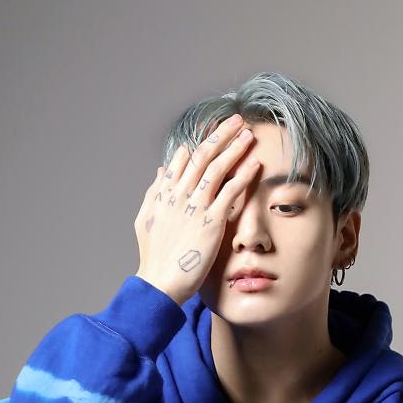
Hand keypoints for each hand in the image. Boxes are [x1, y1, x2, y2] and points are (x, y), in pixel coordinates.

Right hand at [134, 114, 258, 305]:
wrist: (160, 282)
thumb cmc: (155, 258)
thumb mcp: (146, 220)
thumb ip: (155, 193)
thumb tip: (162, 171)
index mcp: (165, 193)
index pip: (183, 160)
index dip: (200, 144)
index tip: (214, 132)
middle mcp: (179, 195)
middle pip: (202, 156)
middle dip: (221, 135)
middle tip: (237, 120)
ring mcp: (195, 206)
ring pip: (217, 168)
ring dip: (235, 148)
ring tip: (249, 134)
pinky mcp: (211, 221)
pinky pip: (230, 192)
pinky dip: (243, 175)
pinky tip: (255, 163)